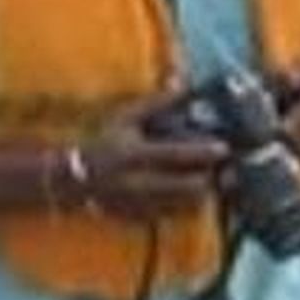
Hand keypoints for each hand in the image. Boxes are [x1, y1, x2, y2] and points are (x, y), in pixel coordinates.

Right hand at [83, 105, 231, 219]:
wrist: (72, 177)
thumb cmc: (101, 142)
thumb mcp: (123, 118)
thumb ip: (154, 103)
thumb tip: (181, 82)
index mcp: (134, 154)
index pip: (175, 154)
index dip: (202, 152)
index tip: (224, 148)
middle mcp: (138, 181)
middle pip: (185, 186)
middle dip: (210, 180)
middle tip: (227, 172)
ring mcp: (139, 202)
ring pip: (182, 204)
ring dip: (201, 195)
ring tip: (213, 184)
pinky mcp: (139, 217)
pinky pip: (171, 216)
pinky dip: (186, 208)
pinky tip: (193, 199)